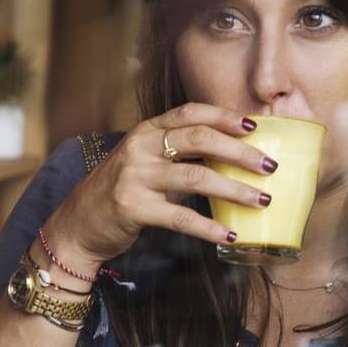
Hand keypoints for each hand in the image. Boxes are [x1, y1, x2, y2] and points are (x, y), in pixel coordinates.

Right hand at [40, 104, 277, 270]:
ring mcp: (135, 177)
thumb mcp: (145, 163)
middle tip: (269, 166)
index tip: (256, 127)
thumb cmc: (120, 192)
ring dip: (235, 189)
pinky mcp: (133, 208)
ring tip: (262, 200)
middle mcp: (140, 148)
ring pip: (196, 177)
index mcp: (146, 131)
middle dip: (240, 152)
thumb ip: (180, 157)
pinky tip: (230, 234)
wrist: (78, 224)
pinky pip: (181, 217)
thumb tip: (232, 158)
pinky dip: (210, 227)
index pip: (190, 113)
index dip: (225, 117)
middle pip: (200, 139)